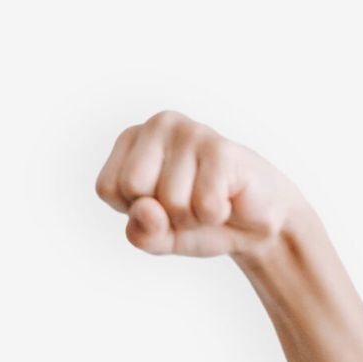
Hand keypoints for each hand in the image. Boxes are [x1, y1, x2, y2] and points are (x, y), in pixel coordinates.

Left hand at [94, 109, 308, 259]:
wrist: (254, 224)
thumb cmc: (197, 221)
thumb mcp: (156, 237)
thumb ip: (140, 231)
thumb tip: (145, 208)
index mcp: (131, 139)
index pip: (108, 188)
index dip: (135, 210)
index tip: (159, 203)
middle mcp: (158, 124)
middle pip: (133, 188)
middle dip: (162, 212)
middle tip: (187, 202)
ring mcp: (192, 131)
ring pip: (171, 201)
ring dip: (192, 217)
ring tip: (208, 200)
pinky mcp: (222, 148)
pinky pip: (204, 205)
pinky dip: (215, 215)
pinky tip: (227, 198)